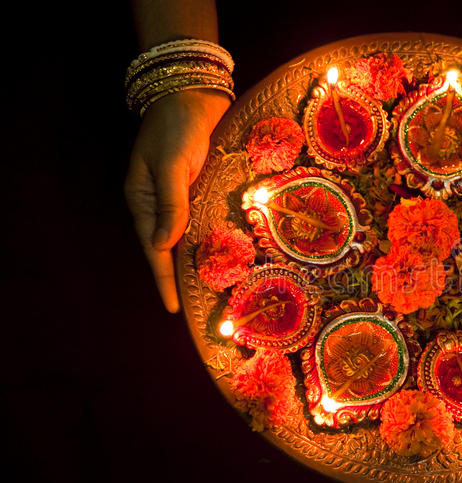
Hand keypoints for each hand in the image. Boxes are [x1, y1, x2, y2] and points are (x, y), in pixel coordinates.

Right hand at [124, 89, 230, 311]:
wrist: (191, 93)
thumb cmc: (176, 126)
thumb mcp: (170, 164)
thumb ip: (170, 203)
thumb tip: (165, 243)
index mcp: (142, 198)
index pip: (154, 249)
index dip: (164, 279)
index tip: (172, 308)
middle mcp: (156, 200)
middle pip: (166, 247)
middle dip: (178, 276)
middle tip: (196, 305)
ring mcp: (175, 193)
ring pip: (182, 235)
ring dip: (192, 258)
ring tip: (207, 287)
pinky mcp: (193, 185)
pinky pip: (196, 218)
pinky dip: (203, 236)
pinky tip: (217, 250)